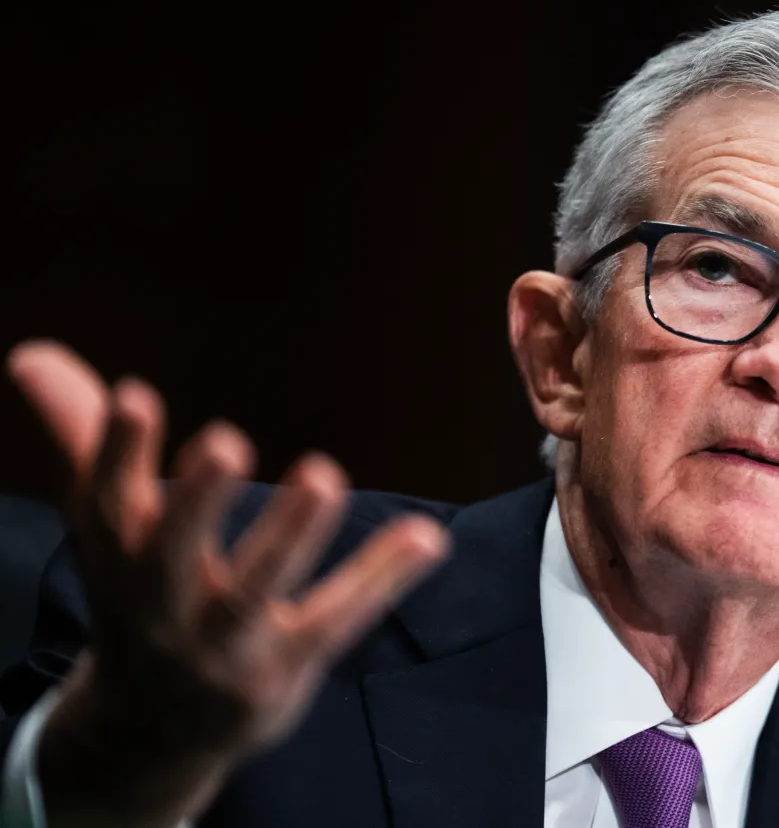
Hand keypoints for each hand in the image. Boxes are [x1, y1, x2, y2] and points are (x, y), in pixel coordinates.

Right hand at [6, 340, 448, 827]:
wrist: (151, 736)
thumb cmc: (141, 602)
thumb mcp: (110, 530)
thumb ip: (85, 439)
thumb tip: (31, 354)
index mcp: (120, 561)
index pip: (106, 507)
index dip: (117, 454)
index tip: (136, 396)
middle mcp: (166, 605)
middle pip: (174, 557)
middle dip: (196, 503)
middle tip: (224, 442)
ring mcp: (227, 643)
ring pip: (257, 591)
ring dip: (289, 535)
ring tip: (324, 477)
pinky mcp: (286, 666)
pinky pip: (336, 620)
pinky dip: (380, 578)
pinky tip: (427, 537)